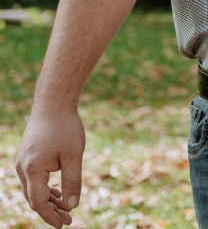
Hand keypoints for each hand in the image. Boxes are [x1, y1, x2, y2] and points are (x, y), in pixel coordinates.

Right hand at [16, 109, 84, 227]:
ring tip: (65, 208)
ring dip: (47, 200)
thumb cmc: (65, 127)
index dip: (51, 216)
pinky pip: (33, 179)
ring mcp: (22, 162)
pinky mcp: (27, 156)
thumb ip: (72, 181)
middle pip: (34, 198)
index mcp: (33, 170)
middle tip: (68, 220)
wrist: (53, 102)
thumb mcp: (74, 155)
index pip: (39, 202)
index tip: (64, 224)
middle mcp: (22, 168)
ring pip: (33, 189)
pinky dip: (44, 188)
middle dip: (50, 211)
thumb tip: (72, 206)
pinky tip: (57, 192)